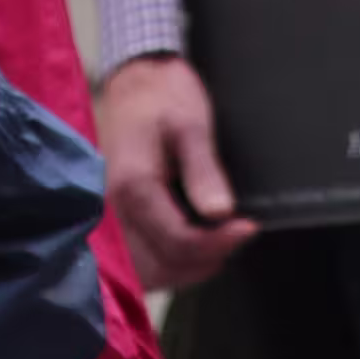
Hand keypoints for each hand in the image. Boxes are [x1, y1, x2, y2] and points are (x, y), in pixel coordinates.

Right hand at [100, 53, 257, 291]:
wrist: (136, 85)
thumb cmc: (163, 98)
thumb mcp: (191, 125)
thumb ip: (204, 170)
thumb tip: (221, 212)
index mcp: (132, 186)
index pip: (178, 240)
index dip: (219, 242)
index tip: (248, 227)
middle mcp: (113, 211)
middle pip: (162, 267)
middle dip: (204, 260)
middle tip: (235, 236)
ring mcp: (110, 221)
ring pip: (150, 273)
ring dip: (188, 267)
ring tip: (218, 242)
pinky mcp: (115, 224)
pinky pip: (140, 263)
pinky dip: (171, 263)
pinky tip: (194, 246)